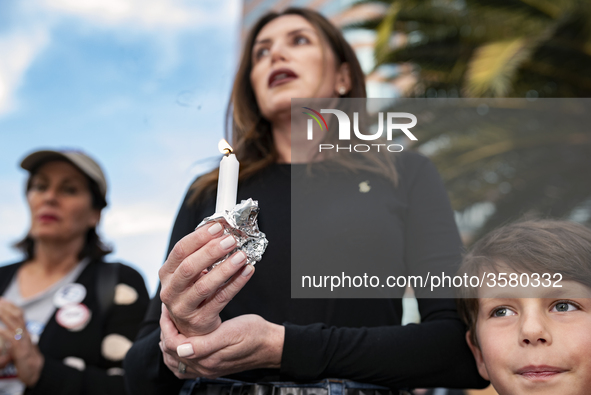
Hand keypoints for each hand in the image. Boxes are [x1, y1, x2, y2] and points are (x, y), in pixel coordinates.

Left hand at [0, 298, 43, 386]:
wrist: (36, 371)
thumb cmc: (26, 359)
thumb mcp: (20, 344)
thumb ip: (14, 336)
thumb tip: (4, 330)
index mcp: (25, 331)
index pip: (20, 314)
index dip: (11, 305)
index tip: (2, 299)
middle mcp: (26, 334)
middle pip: (17, 316)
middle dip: (7, 307)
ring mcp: (24, 342)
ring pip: (16, 325)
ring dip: (5, 316)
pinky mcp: (21, 352)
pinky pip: (14, 340)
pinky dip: (6, 333)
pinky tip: (0, 330)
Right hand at [159, 222, 254, 336]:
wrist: (191, 328)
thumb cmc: (191, 293)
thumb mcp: (188, 274)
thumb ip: (199, 254)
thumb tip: (220, 231)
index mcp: (166, 274)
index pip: (180, 251)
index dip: (199, 237)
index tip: (217, 227)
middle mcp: (170, 291)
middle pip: (189, 267)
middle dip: (211, 251)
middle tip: (231, 240)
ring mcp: (183, 308)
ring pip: (205, 286)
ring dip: (225, 268)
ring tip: (241, 255)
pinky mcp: (200, 320)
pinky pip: (221, 299)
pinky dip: (236, 283)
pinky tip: (247, 271)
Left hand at [159, 306, 283, 378]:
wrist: (271, 345)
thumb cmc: (254, 334)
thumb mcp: (231, 333)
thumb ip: (204, 344)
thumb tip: (180, 349)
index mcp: (207, 359)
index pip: (173, 345)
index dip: (166, 326)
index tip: (168, 310)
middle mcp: (204, 368)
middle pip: (171, 353)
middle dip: (166, 332)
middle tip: (167, 314)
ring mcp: (208, 369)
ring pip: (176, 360)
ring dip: (170, 342)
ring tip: (171, 325)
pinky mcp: (212, 367)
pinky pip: (185, 365)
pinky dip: (178, 353)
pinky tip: (181, 342)